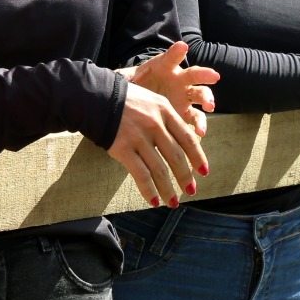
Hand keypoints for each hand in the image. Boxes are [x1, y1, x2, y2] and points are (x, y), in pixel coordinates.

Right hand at [107, 81, 209, 208]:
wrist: (96, 97)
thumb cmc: (125, 99)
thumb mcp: (151, 101)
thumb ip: (166, 119)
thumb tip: (181, 143)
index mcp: (165, 110)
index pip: (187, 138)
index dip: (198, 157)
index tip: (203, 171)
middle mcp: (155, 124)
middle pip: (176, 156)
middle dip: (185, 177)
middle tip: (191, 190)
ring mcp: (139, 137)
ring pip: (160, 170)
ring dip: (168, 189)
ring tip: (173, 202)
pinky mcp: (123, 149)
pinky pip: (141, 174)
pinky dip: (149, 190)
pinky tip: (154, 200)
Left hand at [123, 41, 219, 136]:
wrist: (142, 102)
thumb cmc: (137, 86)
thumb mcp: (128, 81)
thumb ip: (123, 78)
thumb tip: (113, 75)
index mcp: (165, 68)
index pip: (171, 58)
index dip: (176, 53)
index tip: (182, 47)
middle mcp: (179, 80)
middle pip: (194, 74)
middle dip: (204, 74)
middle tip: (214, 76)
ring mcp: (184, 96)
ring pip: (200, 95)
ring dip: (207, 99)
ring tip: (209, 105)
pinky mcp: (186, 113)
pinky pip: (196, 118)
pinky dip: (200, 124)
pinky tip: (200, 132)